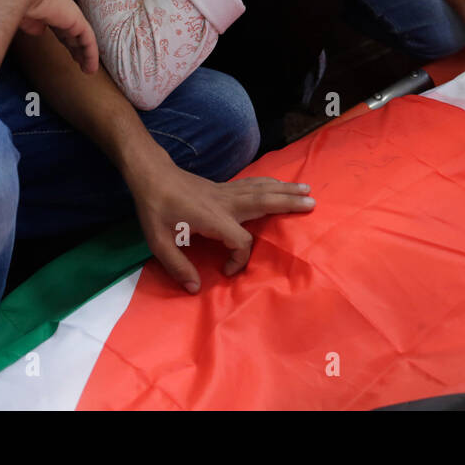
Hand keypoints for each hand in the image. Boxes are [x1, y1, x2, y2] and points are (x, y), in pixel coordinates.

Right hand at [10, 0, 98, 73]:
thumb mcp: (23, 14)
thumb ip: (32, 22)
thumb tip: (38, 30)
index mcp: (48, 9)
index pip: (61, 28)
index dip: (66, 40)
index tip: (68, 52)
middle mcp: (62, 12)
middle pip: (72, 34)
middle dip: (77, 49)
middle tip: (81, 62)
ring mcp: (71, 16)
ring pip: (82, 39)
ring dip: (86, 55)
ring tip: (88, 69)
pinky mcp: (77, 22)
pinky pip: (88, 41)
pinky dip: (90, 55)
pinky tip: (90, 68)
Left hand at [129, 162, 315, 290]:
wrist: (152, 175)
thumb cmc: (155, 209)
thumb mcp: (159, 241)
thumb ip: (177, 266)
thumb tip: (195, 288)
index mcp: (212, 217)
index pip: (240, 240)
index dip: (238, 259)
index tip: (226, 271)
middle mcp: (226, 202)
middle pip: (263, 202)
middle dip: (288, 203)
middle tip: (312, 204)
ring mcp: (227, 191)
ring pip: (262, 189)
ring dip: (285, 190)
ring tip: (307, 191)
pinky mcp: (225, 187)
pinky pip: (254, 184)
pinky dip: (271, 183)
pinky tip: (281, 184)